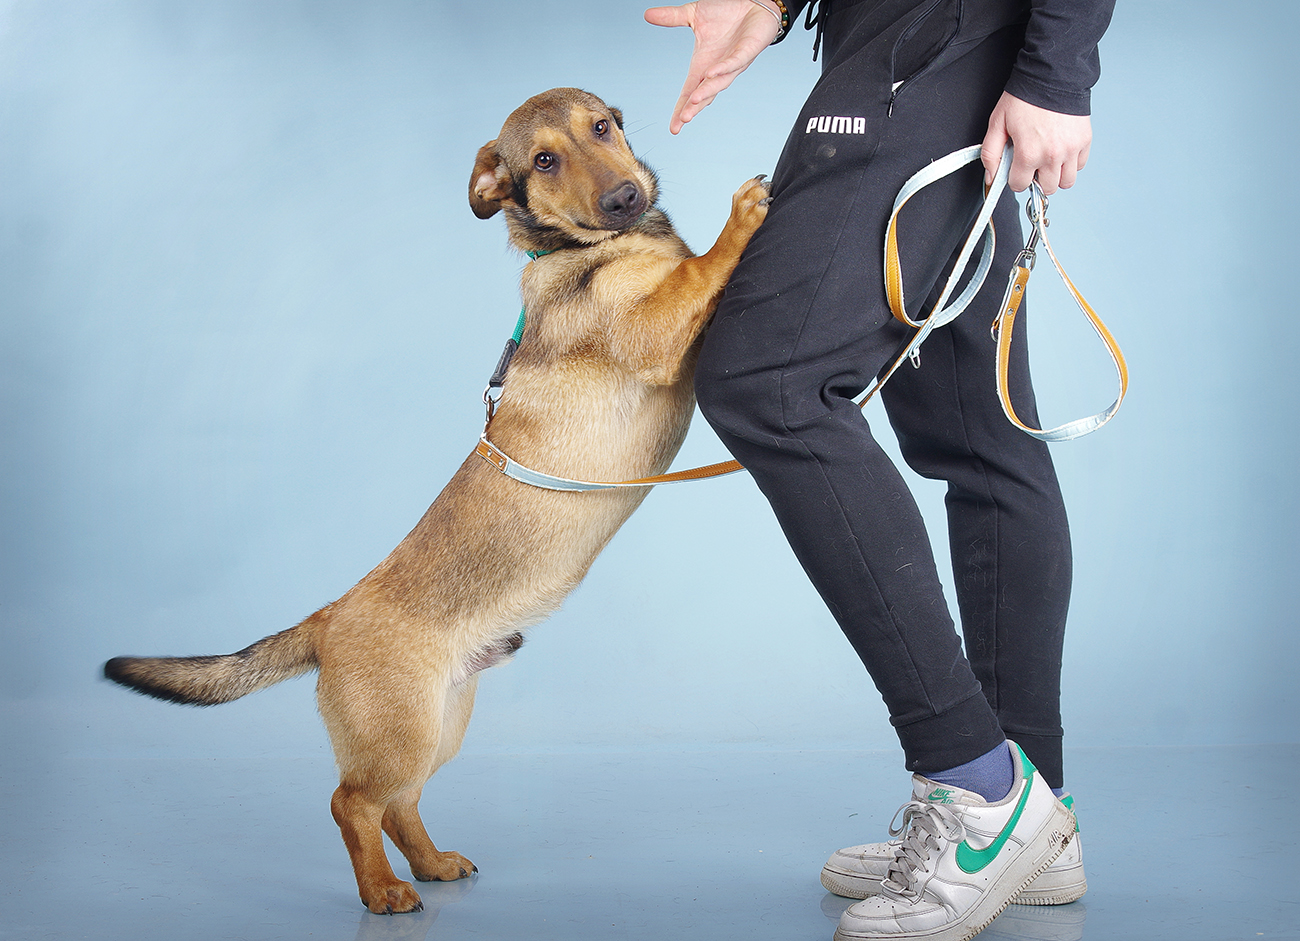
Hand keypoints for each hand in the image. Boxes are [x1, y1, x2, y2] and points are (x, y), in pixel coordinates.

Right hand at [644, 0, 780, 133]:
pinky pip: (734, 62)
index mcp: (704, 64)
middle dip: (694, 108)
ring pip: (719, 83)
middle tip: (683, 120)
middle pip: (704, 94)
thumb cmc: (727, 11)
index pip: (690, 92)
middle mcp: (718, 69)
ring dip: (707, 92)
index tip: (674, 127)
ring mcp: (734, 62)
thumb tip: (648, 15)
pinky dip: (723, 69)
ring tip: (694, 101)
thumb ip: (671, 17)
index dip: (681, 108)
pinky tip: (711, 74)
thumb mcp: (693, 14)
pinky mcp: (748, 50)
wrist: (753, 1)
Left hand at [981, 92, 1091, 194]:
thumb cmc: (1025, 97)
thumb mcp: (997, 123)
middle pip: (1046, 188)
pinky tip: (1060, 151)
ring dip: (1055, 176)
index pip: (1020, 185)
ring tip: (1047, 160)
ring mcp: (1071, 149)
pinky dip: (1071, 164)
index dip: (1014, 178)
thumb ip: (990, 153)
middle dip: (1036, 179)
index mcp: (1029, 153)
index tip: (1015, 168)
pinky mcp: (1084, 141)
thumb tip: (991, 176)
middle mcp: (1053, 155)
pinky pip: (1080, 166)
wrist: (1052, 75)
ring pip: (1066, 182)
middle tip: (1032, 164)